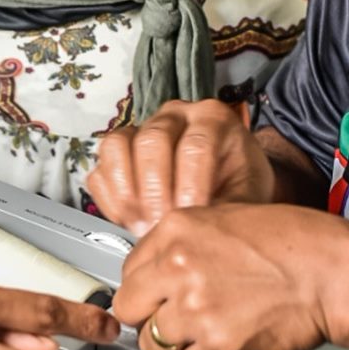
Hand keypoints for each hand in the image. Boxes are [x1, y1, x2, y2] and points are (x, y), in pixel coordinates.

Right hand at [87, 99, 275, 234]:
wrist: (230, 186)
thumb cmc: (240, 186)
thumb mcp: (248, 196)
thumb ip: (227, 210)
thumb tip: (202, 234)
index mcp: (211, 117)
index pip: (195, 146)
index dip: (191, 186)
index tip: (192, 217)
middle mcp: (174, 115)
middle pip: (152, 141)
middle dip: (155, 191)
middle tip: (163, 226)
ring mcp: (141, 129)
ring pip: (117, 146)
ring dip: (127, 193)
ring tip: (143, 225)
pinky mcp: (118, 152)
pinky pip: (100, 171)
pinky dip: (110, 201)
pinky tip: (130, 221)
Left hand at [111, 206, 335, 349]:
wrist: (331, 273)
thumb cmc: (294, 243)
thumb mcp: (225, 218)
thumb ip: (183, 243)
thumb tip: (158, 268)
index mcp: (176, 231)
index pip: (128, 271)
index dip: (145, 288)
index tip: (155, 296)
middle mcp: (178, 269)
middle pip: (130, 311)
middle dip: (150, 317)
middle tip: (175, 317)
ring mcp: (196, 312)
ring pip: (153, 346)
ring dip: (176, 345)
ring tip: (205, 332)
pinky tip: (222, 349)